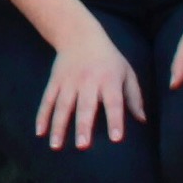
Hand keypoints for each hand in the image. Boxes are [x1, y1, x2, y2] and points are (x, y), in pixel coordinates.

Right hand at [35, 25, 147, 150]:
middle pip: (85, 106)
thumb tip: (142, 121)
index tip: (116, 138)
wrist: (79, 35)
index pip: (114, 102)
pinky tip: (40, 132)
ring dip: (59, 126)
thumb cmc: (108, 59)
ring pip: (63, 106)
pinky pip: (47, 100)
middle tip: (82, 146)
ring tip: (56, 146)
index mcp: (109, 80)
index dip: (115, 120)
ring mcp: (69, 81)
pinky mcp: (55, 81)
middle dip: (83, 126)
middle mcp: (88, 81)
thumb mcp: (126, 72)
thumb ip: (134, 97)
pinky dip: (42, 116)